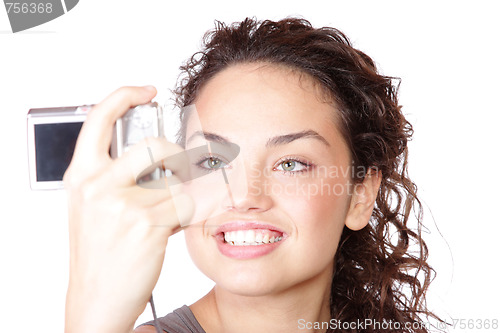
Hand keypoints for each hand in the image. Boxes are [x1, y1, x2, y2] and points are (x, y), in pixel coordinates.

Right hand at [63, 86, 193, 332]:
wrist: (97, 297)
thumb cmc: (100, 253)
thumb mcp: (95, 207)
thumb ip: (120, 179)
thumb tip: (162, 159)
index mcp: (83, 176)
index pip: (100, 118)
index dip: (125, 95)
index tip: (147, 90)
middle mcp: (98, 184)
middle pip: (154, 145)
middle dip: (177, 156)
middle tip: (180, 168)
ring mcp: (123, 203)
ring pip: (178, 180)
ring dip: (185, 193)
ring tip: (174, 209)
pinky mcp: (148, 223)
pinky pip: (187, 205)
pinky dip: (192, 212)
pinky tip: (179, 224)